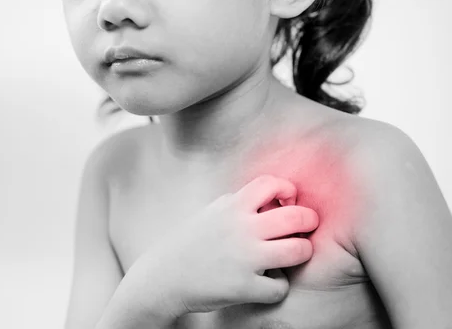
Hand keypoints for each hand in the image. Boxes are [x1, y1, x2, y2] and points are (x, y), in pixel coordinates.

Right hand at [134, 175, 318, 316]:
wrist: (163, 278)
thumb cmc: (190, 244)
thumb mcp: (211, 213)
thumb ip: (238, 203)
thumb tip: (269, 195)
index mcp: (231, 207)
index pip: (272, 183)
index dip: (288, 190)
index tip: (286, 202)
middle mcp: (241, 229)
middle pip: (296, 216)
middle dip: (308, 221)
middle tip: (302, 229)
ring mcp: (244, 258)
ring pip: (299, 251)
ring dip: (301, 253)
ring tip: (290, 256)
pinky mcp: (244, 287)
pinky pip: (281, 287)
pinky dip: (277, 286)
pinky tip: (266, 283)